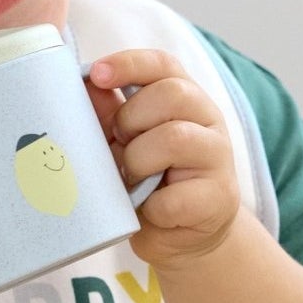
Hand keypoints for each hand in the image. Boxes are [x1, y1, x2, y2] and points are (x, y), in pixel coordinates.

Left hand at [87, 50, 238, 270]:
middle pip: (172, 94)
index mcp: (185, 99)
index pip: (163, 65)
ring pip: (175, 138)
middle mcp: (208, 121)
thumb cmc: (149, 184)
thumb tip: (84, 84)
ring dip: (139, 161)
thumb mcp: (124, 144)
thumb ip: (108, 114)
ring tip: (132, 180)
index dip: (129, 63)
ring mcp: (218, 158)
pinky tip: (149, 210)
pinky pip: (173, 196)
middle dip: (132, 119)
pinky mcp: (218, 198)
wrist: (182, 238)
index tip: (96, 74)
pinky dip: (151, 206)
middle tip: (120, 145)